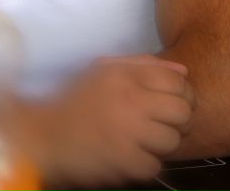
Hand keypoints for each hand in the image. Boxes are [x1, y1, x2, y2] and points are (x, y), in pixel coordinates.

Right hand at [24, 54, 193, 185]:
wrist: (46, 134)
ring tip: (144, 138)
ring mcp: (129, 133)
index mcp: (126, 75)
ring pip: (172, 141)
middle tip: (163, 122)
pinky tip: (131, 153)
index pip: (177, 81)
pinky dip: (145, 162)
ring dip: (162, 142)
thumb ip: (144, 64)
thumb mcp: (104, 69)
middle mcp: (131, 100)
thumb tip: (183, 71)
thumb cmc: (77, 98)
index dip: (182, 92)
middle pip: (182, 111)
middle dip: (178, 118)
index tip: (171, 101)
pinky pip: (155, 165)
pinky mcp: (125, 162)